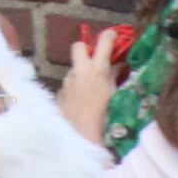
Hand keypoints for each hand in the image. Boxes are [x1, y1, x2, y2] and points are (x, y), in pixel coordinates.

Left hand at [59, 25, 122, 145]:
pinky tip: (81, 105)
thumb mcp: (117, 97)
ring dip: (81, 74)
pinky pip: (68, 87)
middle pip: (78, 47)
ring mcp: (67, 84)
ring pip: (73, 70)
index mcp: (97, 70)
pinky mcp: (59, 97)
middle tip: (96, 60)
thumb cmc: (106, 121)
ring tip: (91, 90)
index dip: (109, 36)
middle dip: (86, 49)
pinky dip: (75, 90)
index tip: (114, 36)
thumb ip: (116, 78)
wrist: (83, 141)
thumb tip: (118, 67)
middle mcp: (79, 72)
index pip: (103, 42)